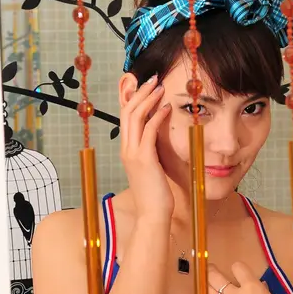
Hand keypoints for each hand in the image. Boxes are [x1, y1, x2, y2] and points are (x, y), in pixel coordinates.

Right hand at [120, 74, 173, 220]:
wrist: (152, 214)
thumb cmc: (155, 194)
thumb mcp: (152, 167)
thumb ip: (152, 151)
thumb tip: (159, 137)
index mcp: (126, 150)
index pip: (125, 117)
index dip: (133, 98)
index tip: (145, 85)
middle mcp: (126, 149)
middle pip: (127, 111)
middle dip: (140, 92)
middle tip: (154, 79)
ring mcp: (133, 153)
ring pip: (135, 117)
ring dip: (148, 99)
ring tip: (160, 87)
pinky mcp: (144, 159)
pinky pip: (149, 130)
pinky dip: (158, 116)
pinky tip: (167, 108)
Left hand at [207, 261, 292, 293]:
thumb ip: (264, 293)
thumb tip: (260, 286)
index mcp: (252, 287)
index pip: (238, 267)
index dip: (238, 268)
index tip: (239, 272)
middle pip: (215, 276)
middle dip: (212, 270)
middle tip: (211, 268)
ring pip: (207, 291)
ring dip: (206, 284)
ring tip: (205, 281)